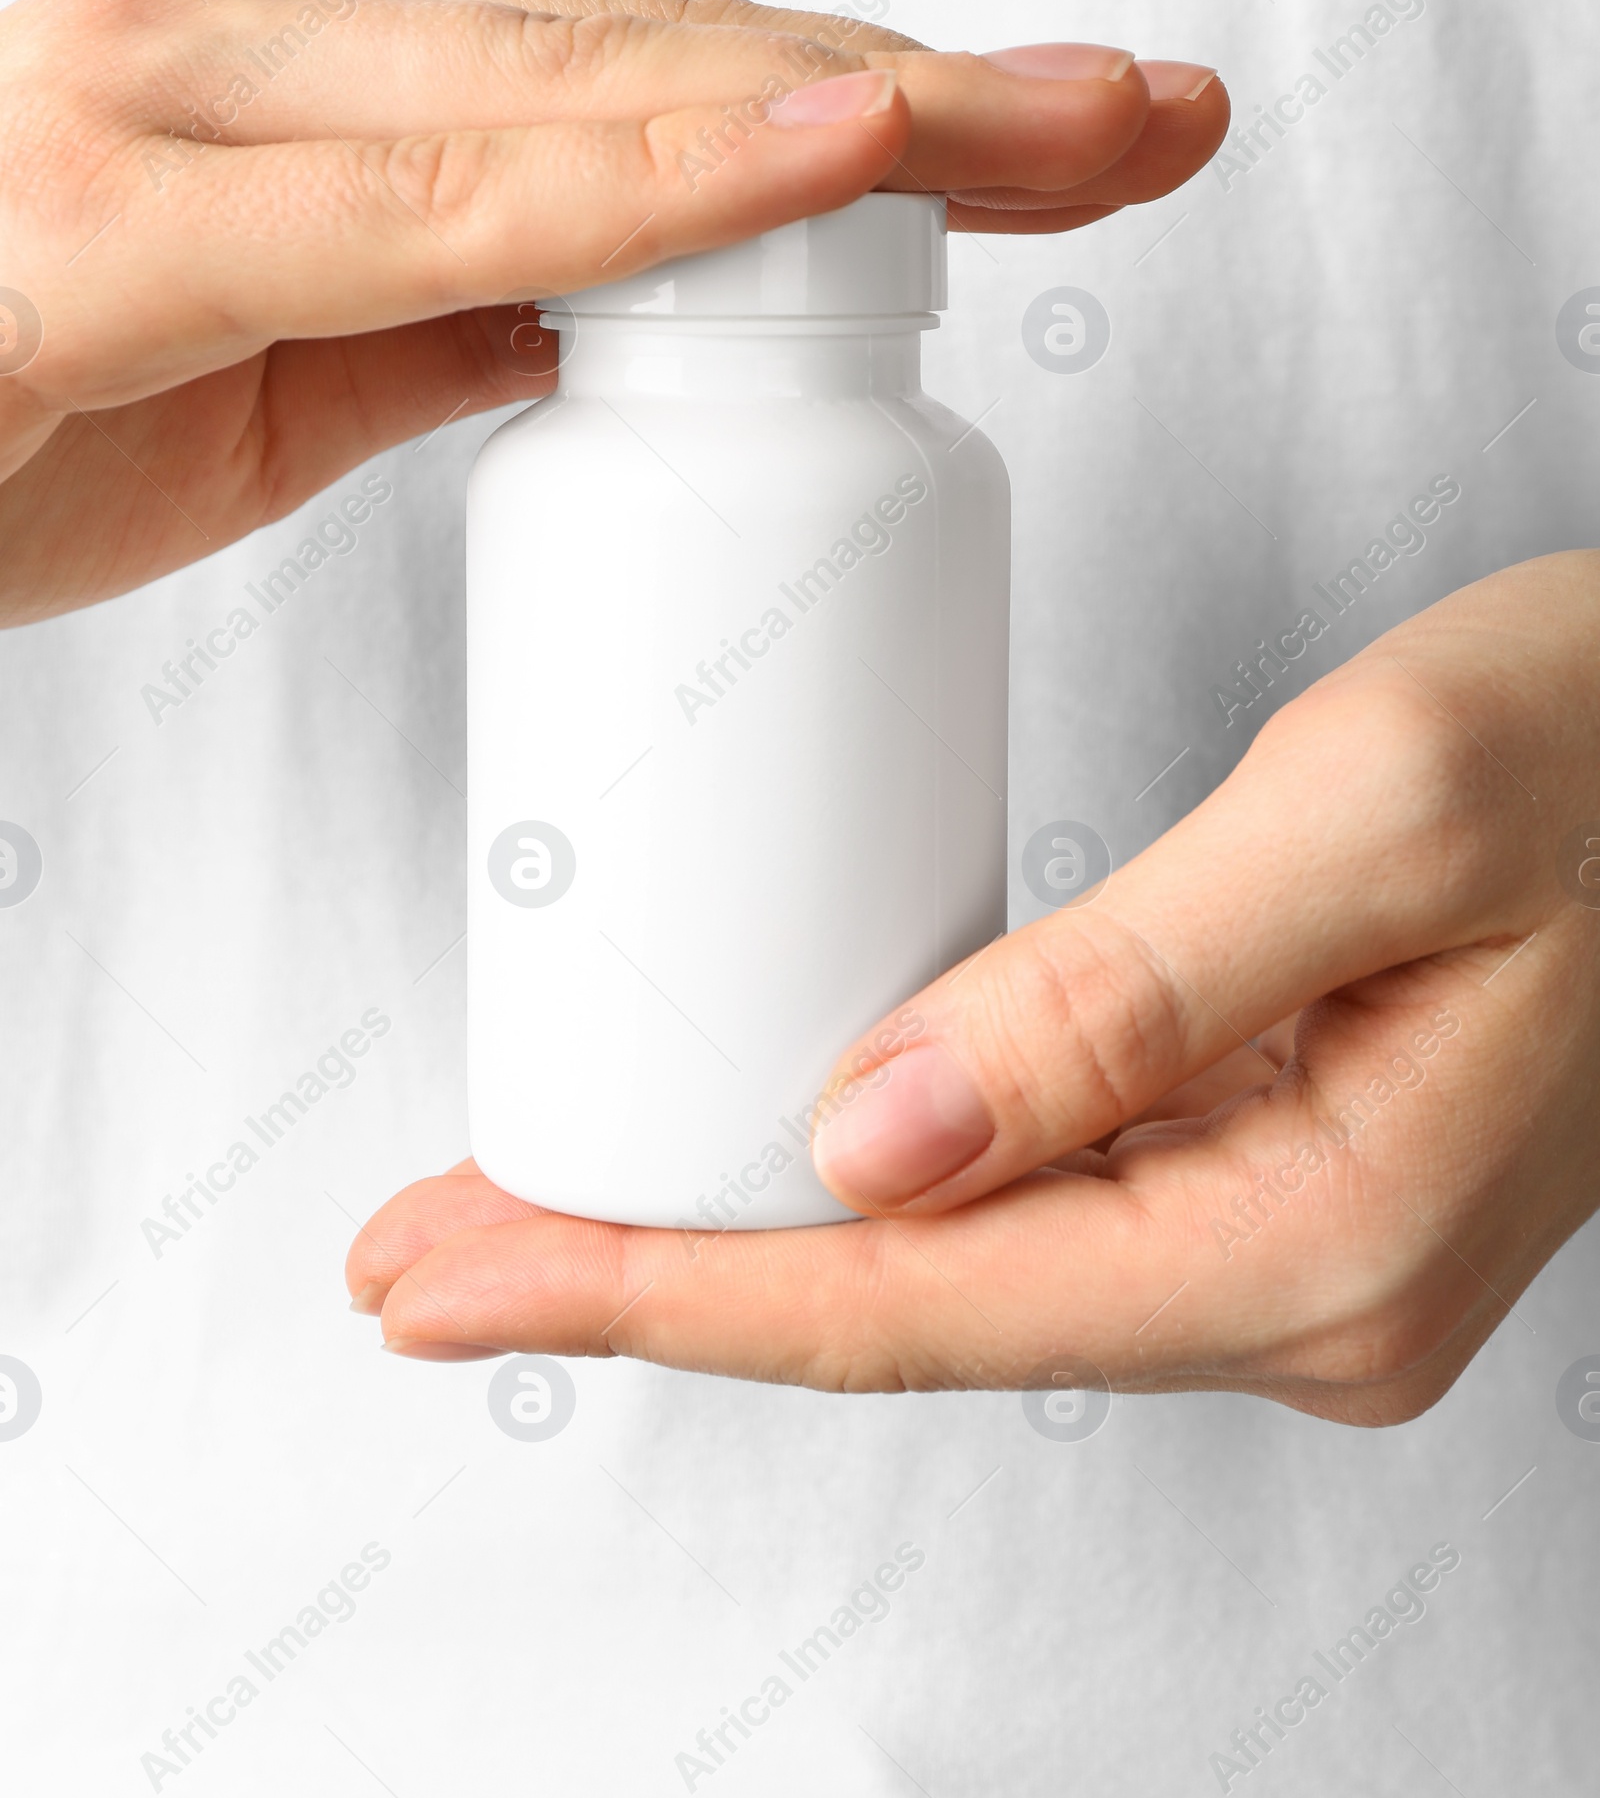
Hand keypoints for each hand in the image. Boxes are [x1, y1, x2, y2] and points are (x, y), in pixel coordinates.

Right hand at [0, 0, 1225, 620]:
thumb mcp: (275, 378)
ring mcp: (197, 91)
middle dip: (932, 93)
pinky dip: (650, 176)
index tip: (1078, 144)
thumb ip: (445, 316)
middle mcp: (267, 40)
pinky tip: (836, 147)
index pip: (652, 78)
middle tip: (1151, 116)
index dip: (880, 111)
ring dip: (855, 112)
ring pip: (588, 83)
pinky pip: (439, 196)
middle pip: (662, 52)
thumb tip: (633, 314)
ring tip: (1075, 128)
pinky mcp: (136, 207)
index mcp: (314, 84)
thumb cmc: (3, 404)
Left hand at [348, 553, 1599, 1423]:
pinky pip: (1031, 1201)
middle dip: (654, 1273)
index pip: (917, 1305)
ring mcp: (1290, 1241)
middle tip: (435, 1242)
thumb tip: (871, 1144)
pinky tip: (760, 1139)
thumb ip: (1125, 987)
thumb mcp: (1374, 804)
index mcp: (1321, 1233)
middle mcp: (1300, 1286)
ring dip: (743, 1228)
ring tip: (546, 1194)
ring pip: (956, 1264)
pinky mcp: (1275, 1165)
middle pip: (907, 1309)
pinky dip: (869, 1176)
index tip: (464, 1272)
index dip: (660, 1292)